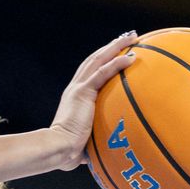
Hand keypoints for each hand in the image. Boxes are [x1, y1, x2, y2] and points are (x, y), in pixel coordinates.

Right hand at [48, 31, 137, 169]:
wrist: (58, 149)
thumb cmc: (69, 151)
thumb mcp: (87, 140)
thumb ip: (98, 138)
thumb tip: (112, 151)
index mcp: (75, 97)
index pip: (90, 72)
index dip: (104, 60)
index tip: (118, 52)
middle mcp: (75, 88)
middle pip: (95, 60)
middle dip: (111, 46)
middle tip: (128, 37)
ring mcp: (78, 89)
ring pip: (98, 60)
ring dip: (115, 47)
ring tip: (131, 37)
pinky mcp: (82, 93)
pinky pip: (103, 73)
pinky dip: (117, 63)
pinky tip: (131, 57)